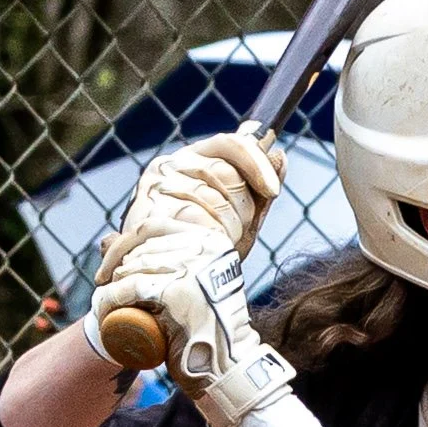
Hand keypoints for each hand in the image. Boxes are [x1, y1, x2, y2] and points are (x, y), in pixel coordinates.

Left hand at [92, 233, 262, 398]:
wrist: (230, 366)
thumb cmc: (206, 328)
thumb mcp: (189, 283)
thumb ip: (158, 258)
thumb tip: (104, 239)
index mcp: (211, 241)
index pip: (152, 227)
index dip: (123, 244)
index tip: (108, 268)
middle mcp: (205, 248)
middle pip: (140, 247)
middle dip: (115, 268)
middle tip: (106, 291)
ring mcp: (193, 269)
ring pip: (133, 267)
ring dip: (111, 286)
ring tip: (104, 304)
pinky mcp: (178, 292)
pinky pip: (131, 288)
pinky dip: (110, 299)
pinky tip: (102, 310)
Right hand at [99, 129, 283, 282]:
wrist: (171, 281)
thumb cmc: (205, 246)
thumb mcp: (241, 215)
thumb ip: (259, 186)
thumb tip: (278, 154)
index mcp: (192, 159)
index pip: (230, 144)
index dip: (257, 164)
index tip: (273, 191)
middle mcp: (170, 166)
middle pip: (226, 174)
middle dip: (242, 208)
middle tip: (233, 231)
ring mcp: (157, 189)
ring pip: (213, 199)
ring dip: (226, 228)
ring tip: (215, 243)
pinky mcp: (148, 213)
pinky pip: (195, 220)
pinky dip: (208, 239)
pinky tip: (204, 249)